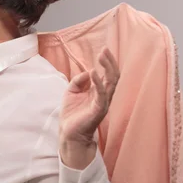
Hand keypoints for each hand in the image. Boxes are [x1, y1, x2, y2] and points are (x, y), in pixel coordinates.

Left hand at [59, 47, 119, 168]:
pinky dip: (98, 82)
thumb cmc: (72, 113)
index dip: (107, 62)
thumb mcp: (72, 92)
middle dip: (110, 63)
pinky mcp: (98, 110)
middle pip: (113, 77)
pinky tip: (94, 72)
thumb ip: (79, 81)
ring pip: (111, 84)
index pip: (108, 74)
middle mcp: (104, 96)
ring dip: (107, 69)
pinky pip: (101, 95)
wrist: (69, 132)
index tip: (104, 50)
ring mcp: (102, 103)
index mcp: (99, 92)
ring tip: (102, 56)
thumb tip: (88, 71)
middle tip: (105, 50)